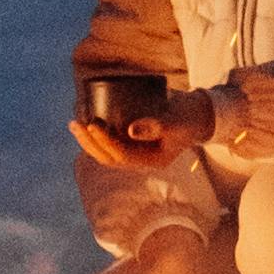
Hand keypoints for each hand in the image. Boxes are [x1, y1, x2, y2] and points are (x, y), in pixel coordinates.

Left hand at [72, 90, 213, 167]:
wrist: (198, 113)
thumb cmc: (189, 115)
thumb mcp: (176, 120)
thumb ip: (157, 125)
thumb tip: (130, 130)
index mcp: (153, 160)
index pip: (122, 156)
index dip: (104, 142)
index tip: (92, 124)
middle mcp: (143, 160)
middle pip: (110, 158)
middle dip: (90, 143)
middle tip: (76, 124)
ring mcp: (138, 151)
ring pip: (107, 152)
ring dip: (89, 140)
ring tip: (75, 124)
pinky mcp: (135, 140)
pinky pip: (112, 141)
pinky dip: (98, 133)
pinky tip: (87, 120)